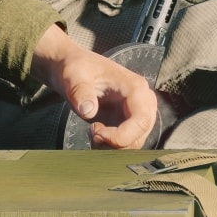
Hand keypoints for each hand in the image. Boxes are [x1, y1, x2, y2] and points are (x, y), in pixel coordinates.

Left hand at [31, 25, 158, 148]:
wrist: (73, 69)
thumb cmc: (76, 68)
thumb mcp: (74, 75)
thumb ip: (80, 91)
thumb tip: (89, 111)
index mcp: (135, 87)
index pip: (141, 120)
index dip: (121, 136)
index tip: (95, 134)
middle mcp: (143, 102)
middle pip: (139, 136)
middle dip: (114, 144)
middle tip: (91, 132)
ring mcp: (137, 114)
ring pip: (133, 144)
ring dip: (111, 147)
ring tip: (92, 131)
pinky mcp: (129, 123)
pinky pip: (126, 144)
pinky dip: (109, 147)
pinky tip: (95, 133)